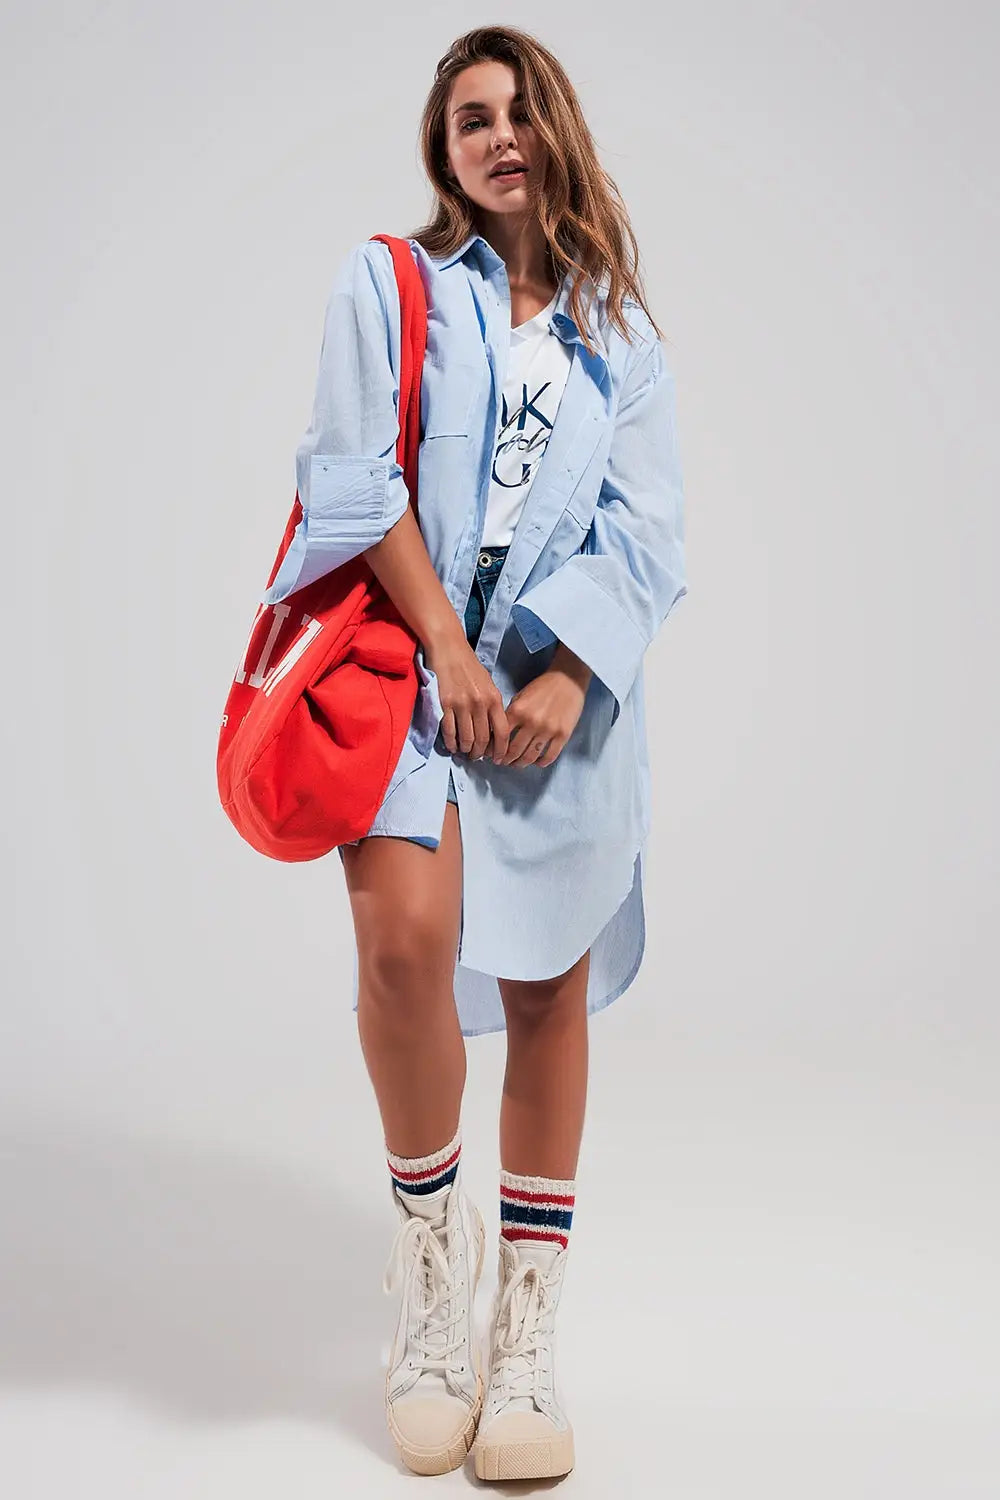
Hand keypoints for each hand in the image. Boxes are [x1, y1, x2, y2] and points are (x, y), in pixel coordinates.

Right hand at [424, 626, 510, 758]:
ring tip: (464, 752)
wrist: (449, 648)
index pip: (502, 732)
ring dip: (465, 750)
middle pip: (483, 739)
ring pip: (466, 738)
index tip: (498, 759)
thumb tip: (494, 728)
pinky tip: (452, 745)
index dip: (501, 750)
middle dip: (480, 753)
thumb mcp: (488, 683)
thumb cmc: (469, 665)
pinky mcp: (445, 704)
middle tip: (477, 757)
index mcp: (494, 699)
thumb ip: (492, 705)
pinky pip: (449, 731)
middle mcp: (480, 703)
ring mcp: (462, 704)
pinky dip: (451, 742)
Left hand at [491, 655, 589, 767]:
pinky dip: (541, 763)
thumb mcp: (520, 697)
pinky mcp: (563, 735)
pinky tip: (536, 762)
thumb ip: (510, 715)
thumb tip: (498, 735)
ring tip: (517, 764)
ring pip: (530, 756)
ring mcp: (548, 730)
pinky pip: (549, 756)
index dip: (493, 749)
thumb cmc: (542, 687)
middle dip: (506, 760)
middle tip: (503, 762)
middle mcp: (532, 722)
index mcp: (518, 711)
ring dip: (521, 764)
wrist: (568, 679)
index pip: (500, 737)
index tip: (491, 754)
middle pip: (514, 751)